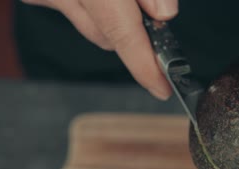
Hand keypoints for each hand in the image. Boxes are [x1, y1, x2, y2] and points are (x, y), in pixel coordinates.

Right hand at [21, 0, 177, 99]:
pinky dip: (90, 7)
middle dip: (133, 33)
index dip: (145, 68)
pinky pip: (73, 12)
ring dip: (111, 19)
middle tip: (151, 12)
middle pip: (109, 39)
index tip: (162, 89)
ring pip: (92, 29)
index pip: (123, 37)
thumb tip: (164, 16)